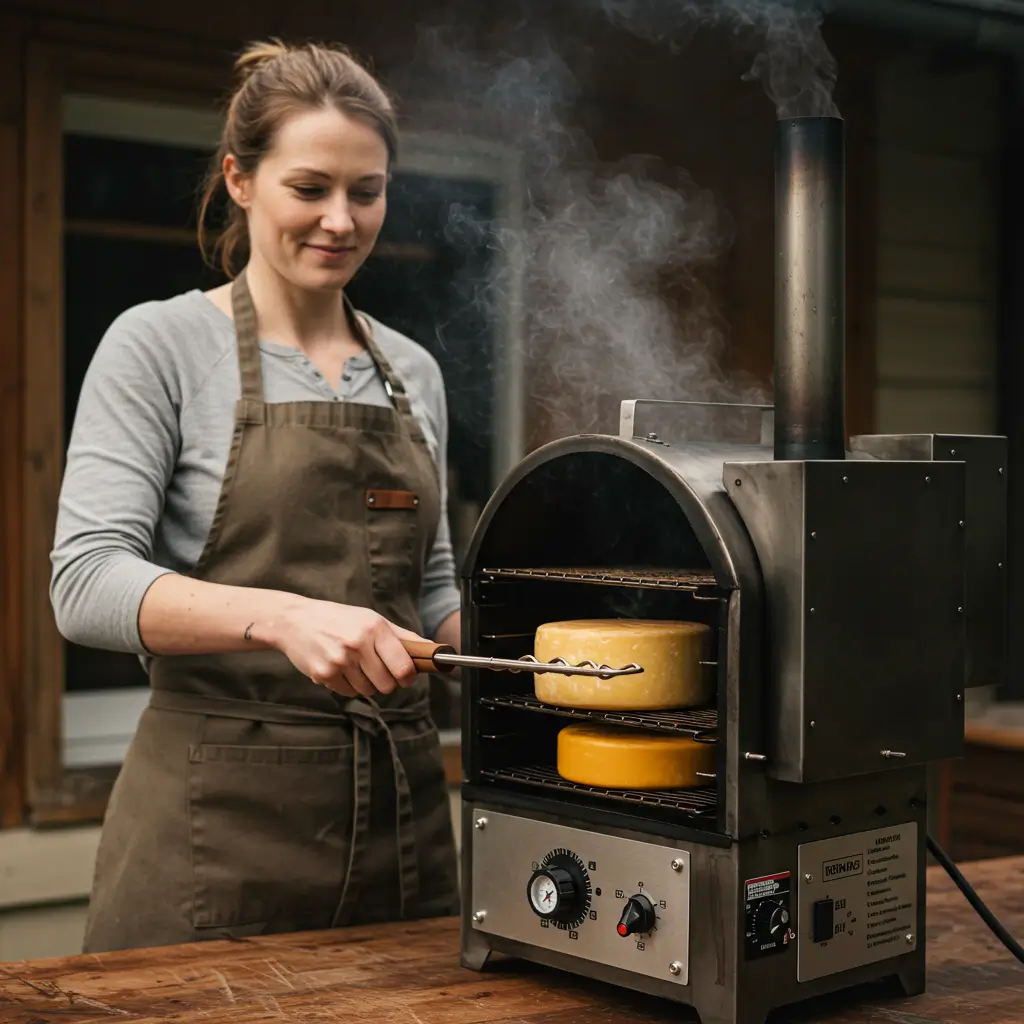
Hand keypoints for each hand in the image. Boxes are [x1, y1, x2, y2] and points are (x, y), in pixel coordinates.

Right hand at [272, 597, 423, 698]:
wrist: (294, 621)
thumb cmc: (338, 619)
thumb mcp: (371, 619)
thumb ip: (402, 637)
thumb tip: (432, 649)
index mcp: (374, 628)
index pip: (403, 666)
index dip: (408, 677)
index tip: (407, 676)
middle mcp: (357, 644)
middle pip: (387, 684)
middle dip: (386, 681)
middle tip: (377, 669)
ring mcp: (339, 661)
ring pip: (368, 691)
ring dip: (366, 683)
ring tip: (354, 664)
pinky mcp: (323, 674)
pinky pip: (348, 693)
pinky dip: (348, 685)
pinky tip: (339, 668)